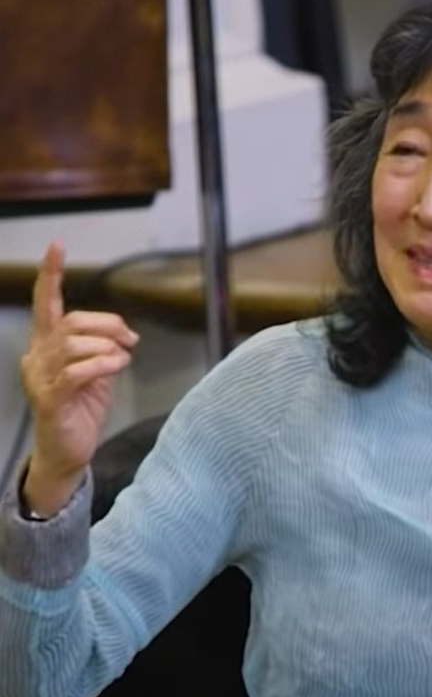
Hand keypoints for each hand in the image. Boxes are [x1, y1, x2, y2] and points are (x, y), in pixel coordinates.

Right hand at [19, 242, 138, 514]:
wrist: (69, 450)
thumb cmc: (82, 408)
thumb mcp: (97, 370)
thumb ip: (104, 347)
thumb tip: (125, 335)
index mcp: (46, 346)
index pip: (45, 304)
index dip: (50, 275)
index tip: (57, 246)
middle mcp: (37, 357)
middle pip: (71, 321)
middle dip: (107, 324)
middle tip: (129, 339)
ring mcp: (40, 378)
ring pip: (74, 344)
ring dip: (108, 347)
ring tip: (122, 358)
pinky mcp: (50, 399)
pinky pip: (77, 371)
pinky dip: (103, 364)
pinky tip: (116, 367)